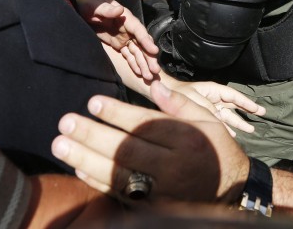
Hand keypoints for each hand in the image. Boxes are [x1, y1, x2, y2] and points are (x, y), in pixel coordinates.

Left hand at [52, 81, 249, 204]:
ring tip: (61, 144)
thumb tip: (155, 86)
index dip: (118, 113)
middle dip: (93, 135)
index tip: (93, 102)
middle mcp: (174, 166)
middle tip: (66, 122)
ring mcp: (162, 190)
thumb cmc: (217, 150)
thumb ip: (180, 104)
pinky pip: (120, 194)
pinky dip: (96, 181)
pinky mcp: (152, 206)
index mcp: (188, 140)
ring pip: (118, 174)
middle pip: (127, 150)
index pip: (147, 125)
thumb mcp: (209, 120)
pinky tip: (77, 166)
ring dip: (85, 159)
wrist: (231, 192)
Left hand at [76, 0, 159, 80]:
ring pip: (137, 52)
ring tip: (149, 77)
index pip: (139, 30)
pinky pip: (128, 55)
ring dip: (143, 64)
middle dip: (149, 58)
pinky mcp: (118, 44)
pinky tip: (139, 73)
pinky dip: (134, 64)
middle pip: (141, 44)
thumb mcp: (97, 6)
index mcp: (126, 18)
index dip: (146, 41)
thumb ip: (108, 9)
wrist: (81, 7)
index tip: (154, 51)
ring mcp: (124, 37)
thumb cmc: (91, 3)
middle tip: (155, 71)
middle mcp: (128, 29)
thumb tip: (120, 9)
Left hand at [167, 79, 265, 135]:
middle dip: (247, 110)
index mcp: (213, 91)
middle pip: (233, 106)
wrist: (161, 96)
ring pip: (227, 116)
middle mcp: (212, 99)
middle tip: (262, 114)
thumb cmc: (178, 94)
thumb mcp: (194, 100)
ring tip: (251, 130)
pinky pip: (218, 123)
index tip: (258, 109)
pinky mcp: (202, 117)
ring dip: (238, 122)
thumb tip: (219, 119)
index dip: (246, 103)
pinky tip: (233, 136)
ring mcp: (208, 108)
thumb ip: (208, 109)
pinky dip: (226, 129)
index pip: (234, 96)